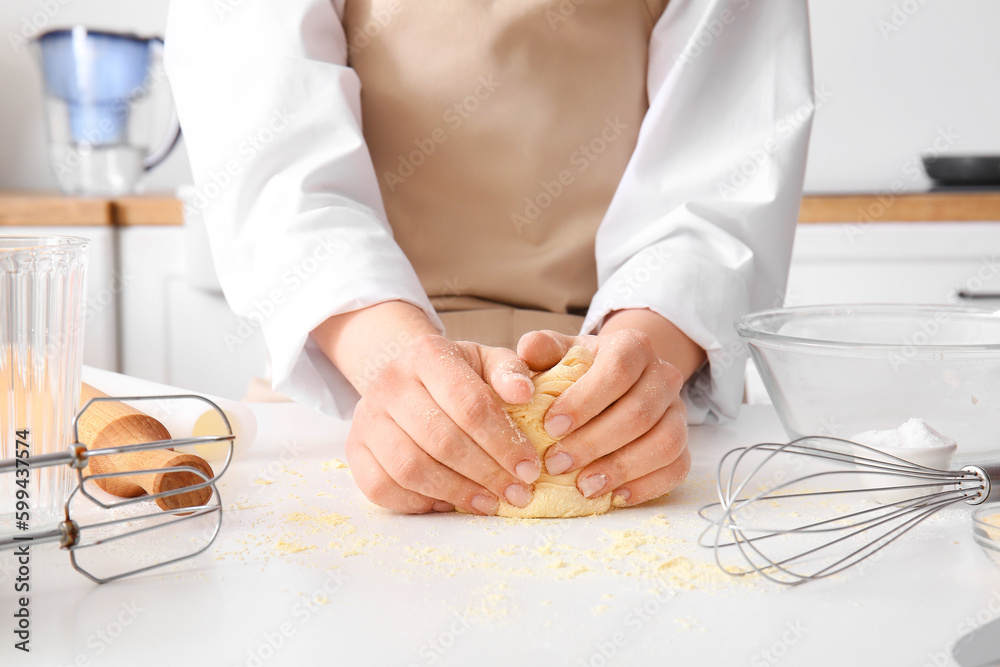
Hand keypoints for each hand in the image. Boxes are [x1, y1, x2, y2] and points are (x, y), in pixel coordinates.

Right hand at [344, 334, 542, 514]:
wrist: (408, 380)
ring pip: (410, 468)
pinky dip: (417, 502)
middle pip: (441, 440)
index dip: (503, 442)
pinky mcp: (354, 449)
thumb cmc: (458, 376)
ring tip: (489, 503)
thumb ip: (510, 372)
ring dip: (456, 492)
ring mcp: (367, 417)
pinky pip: (381, 488)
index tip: (530, 468)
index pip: (469, 404)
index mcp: (427, 354)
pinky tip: (448, 503)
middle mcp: (390, 382)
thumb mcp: (487, 362)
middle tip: (517, 492)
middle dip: (486, 473)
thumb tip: (524, 393)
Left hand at [516, 325, 690, 506]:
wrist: (612, 384)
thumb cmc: (577, 371)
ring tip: (583, 486)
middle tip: (555, 464)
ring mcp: (678, 412)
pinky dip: (647, 486)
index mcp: (633, 346)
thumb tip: (527, 349)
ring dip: (622, 468)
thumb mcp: (558, 353)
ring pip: (665, 443)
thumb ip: (541, 348)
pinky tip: (614, 496)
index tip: (550, 427)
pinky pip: (677, 468)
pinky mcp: (683, 445)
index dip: (585, 401)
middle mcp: (663, 375)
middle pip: (640, 412)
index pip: (618, 369)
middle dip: (594, 443)